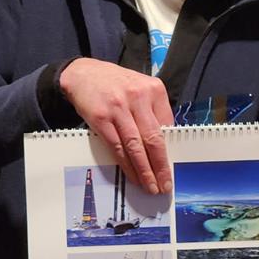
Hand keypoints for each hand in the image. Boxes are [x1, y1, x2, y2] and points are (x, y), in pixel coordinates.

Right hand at [59, 58, 173, 193]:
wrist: (84, 73)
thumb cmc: (116, 83)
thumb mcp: (141, 88)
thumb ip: (153, 110)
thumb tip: (164, 142)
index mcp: (154, 90)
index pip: (168, 125)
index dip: (172, 148)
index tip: (174, 165)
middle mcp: (138, 98)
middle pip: (154, 138)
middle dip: (161, 165)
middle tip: (165, 184)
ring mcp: (119, 108)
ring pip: (136, 146)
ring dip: (145, 170)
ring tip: (151, 185)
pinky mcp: (101, 119)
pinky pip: (117, 147)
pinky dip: (127, 165)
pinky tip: (133, 175)